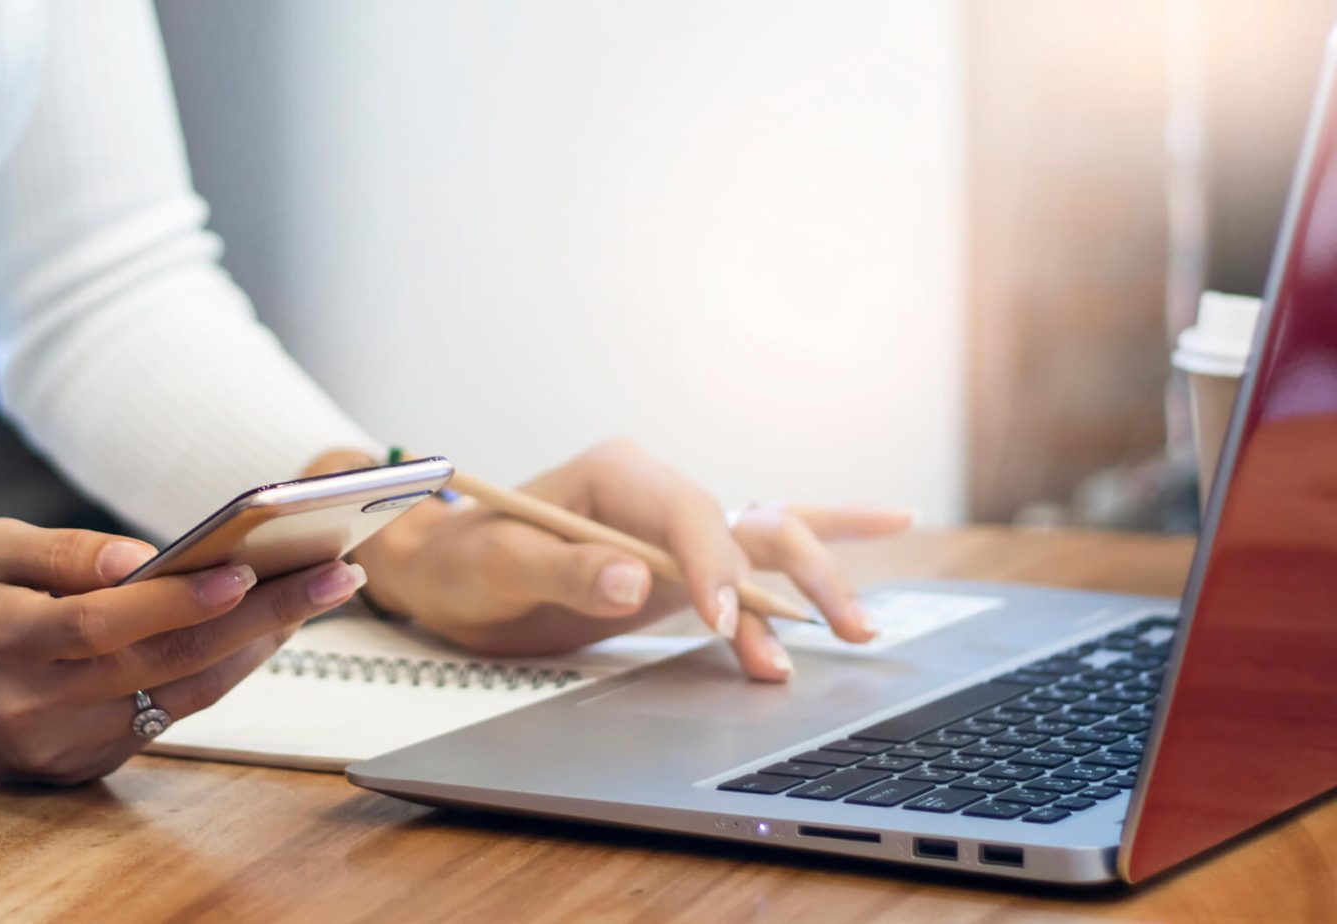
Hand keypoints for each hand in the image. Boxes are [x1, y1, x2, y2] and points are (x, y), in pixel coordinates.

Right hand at [0, 518, 366, 787]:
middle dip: (261, 618)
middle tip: (334, 575)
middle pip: (165, 663)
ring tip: (319, 597)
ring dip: (260, 647)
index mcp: (2, 642)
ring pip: (182, 698)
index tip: (248, 570)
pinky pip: (170, 718)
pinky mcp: (83, 770)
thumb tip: (139, 557)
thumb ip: (61, 551)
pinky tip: (267, 633)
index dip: (179, 600)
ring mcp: (63, 748)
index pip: (105, 623)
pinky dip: (223, 674)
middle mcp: (35, 706)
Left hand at [343, 440, 910, 682]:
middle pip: (748, 523)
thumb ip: (562, 569)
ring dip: (815, 582)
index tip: (724, 623)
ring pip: (768, 541)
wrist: (449, 572)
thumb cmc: (464, 560)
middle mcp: (658, 491)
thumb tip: (629, 578)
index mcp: (616, 474)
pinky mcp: (684, 564)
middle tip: (833, 629)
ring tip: (857, 633)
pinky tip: (889, 524)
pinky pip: (759, 551)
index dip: (714, 567)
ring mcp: (677, 528)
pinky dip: (821, 543)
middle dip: (798, 573)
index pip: (688, 515)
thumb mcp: (497, 565)